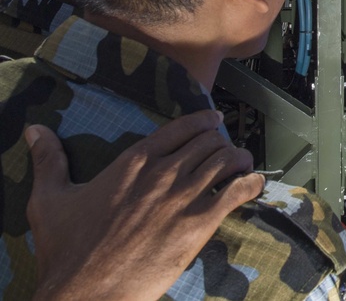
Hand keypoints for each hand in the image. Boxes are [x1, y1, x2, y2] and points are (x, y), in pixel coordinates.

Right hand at [26, 110, 264, 300]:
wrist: (85, 291)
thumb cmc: (67, 249)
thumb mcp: (50, 200)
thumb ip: (49, 161)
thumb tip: (34, 130)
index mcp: (133, 162)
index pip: (181, 127)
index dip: (203, 121)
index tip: (214, 120)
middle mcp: (163, 173)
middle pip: (209, 141)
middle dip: (222, 142)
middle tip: (227, 149)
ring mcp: (184, 197)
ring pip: (226, 160)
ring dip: (239, 159)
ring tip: (243, 163)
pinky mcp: (199, 224)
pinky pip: (238, 192)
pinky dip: (251, 184)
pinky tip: (253, 185)